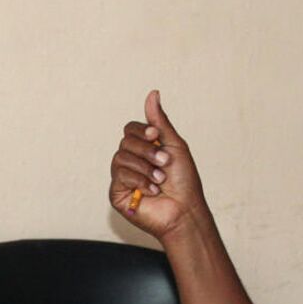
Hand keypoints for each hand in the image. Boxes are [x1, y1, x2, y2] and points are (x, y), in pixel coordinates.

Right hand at [107, 90, 206, 240]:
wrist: (185, 210)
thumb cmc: (184, 181)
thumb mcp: (175, 146)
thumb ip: (160, 121)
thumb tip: (153, 93)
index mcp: (143, 149)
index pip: (130, 129)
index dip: (141, 130)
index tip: (155, 136)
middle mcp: (130, 161)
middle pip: (125, 141)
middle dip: (147, 151)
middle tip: (165, 163)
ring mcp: (122, 178)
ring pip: (120, 157)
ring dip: (145, 168)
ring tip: (161, 180)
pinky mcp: (117, 194)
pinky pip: (119, 176)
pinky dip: (139, 181)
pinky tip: (152, 191)